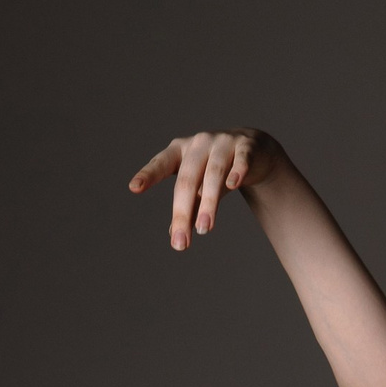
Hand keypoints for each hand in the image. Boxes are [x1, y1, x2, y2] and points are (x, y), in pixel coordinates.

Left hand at [128, 130, 282, 249]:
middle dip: (183, 212)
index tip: (134, 188)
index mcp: (180, 151)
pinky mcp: (246, 147)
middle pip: (187, 179)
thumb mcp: (198, 186)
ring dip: (208, 202)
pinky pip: (241, 161)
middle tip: (181, 243)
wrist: (251, 150)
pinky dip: (237, 172)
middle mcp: (199, 144)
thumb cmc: (215, 170)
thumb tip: (175, 237)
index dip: (148, 175)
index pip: (161, 164)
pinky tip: (233, 184)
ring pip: (213, 174)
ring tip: (203, 229)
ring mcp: (223, 143)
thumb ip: (188, 207)